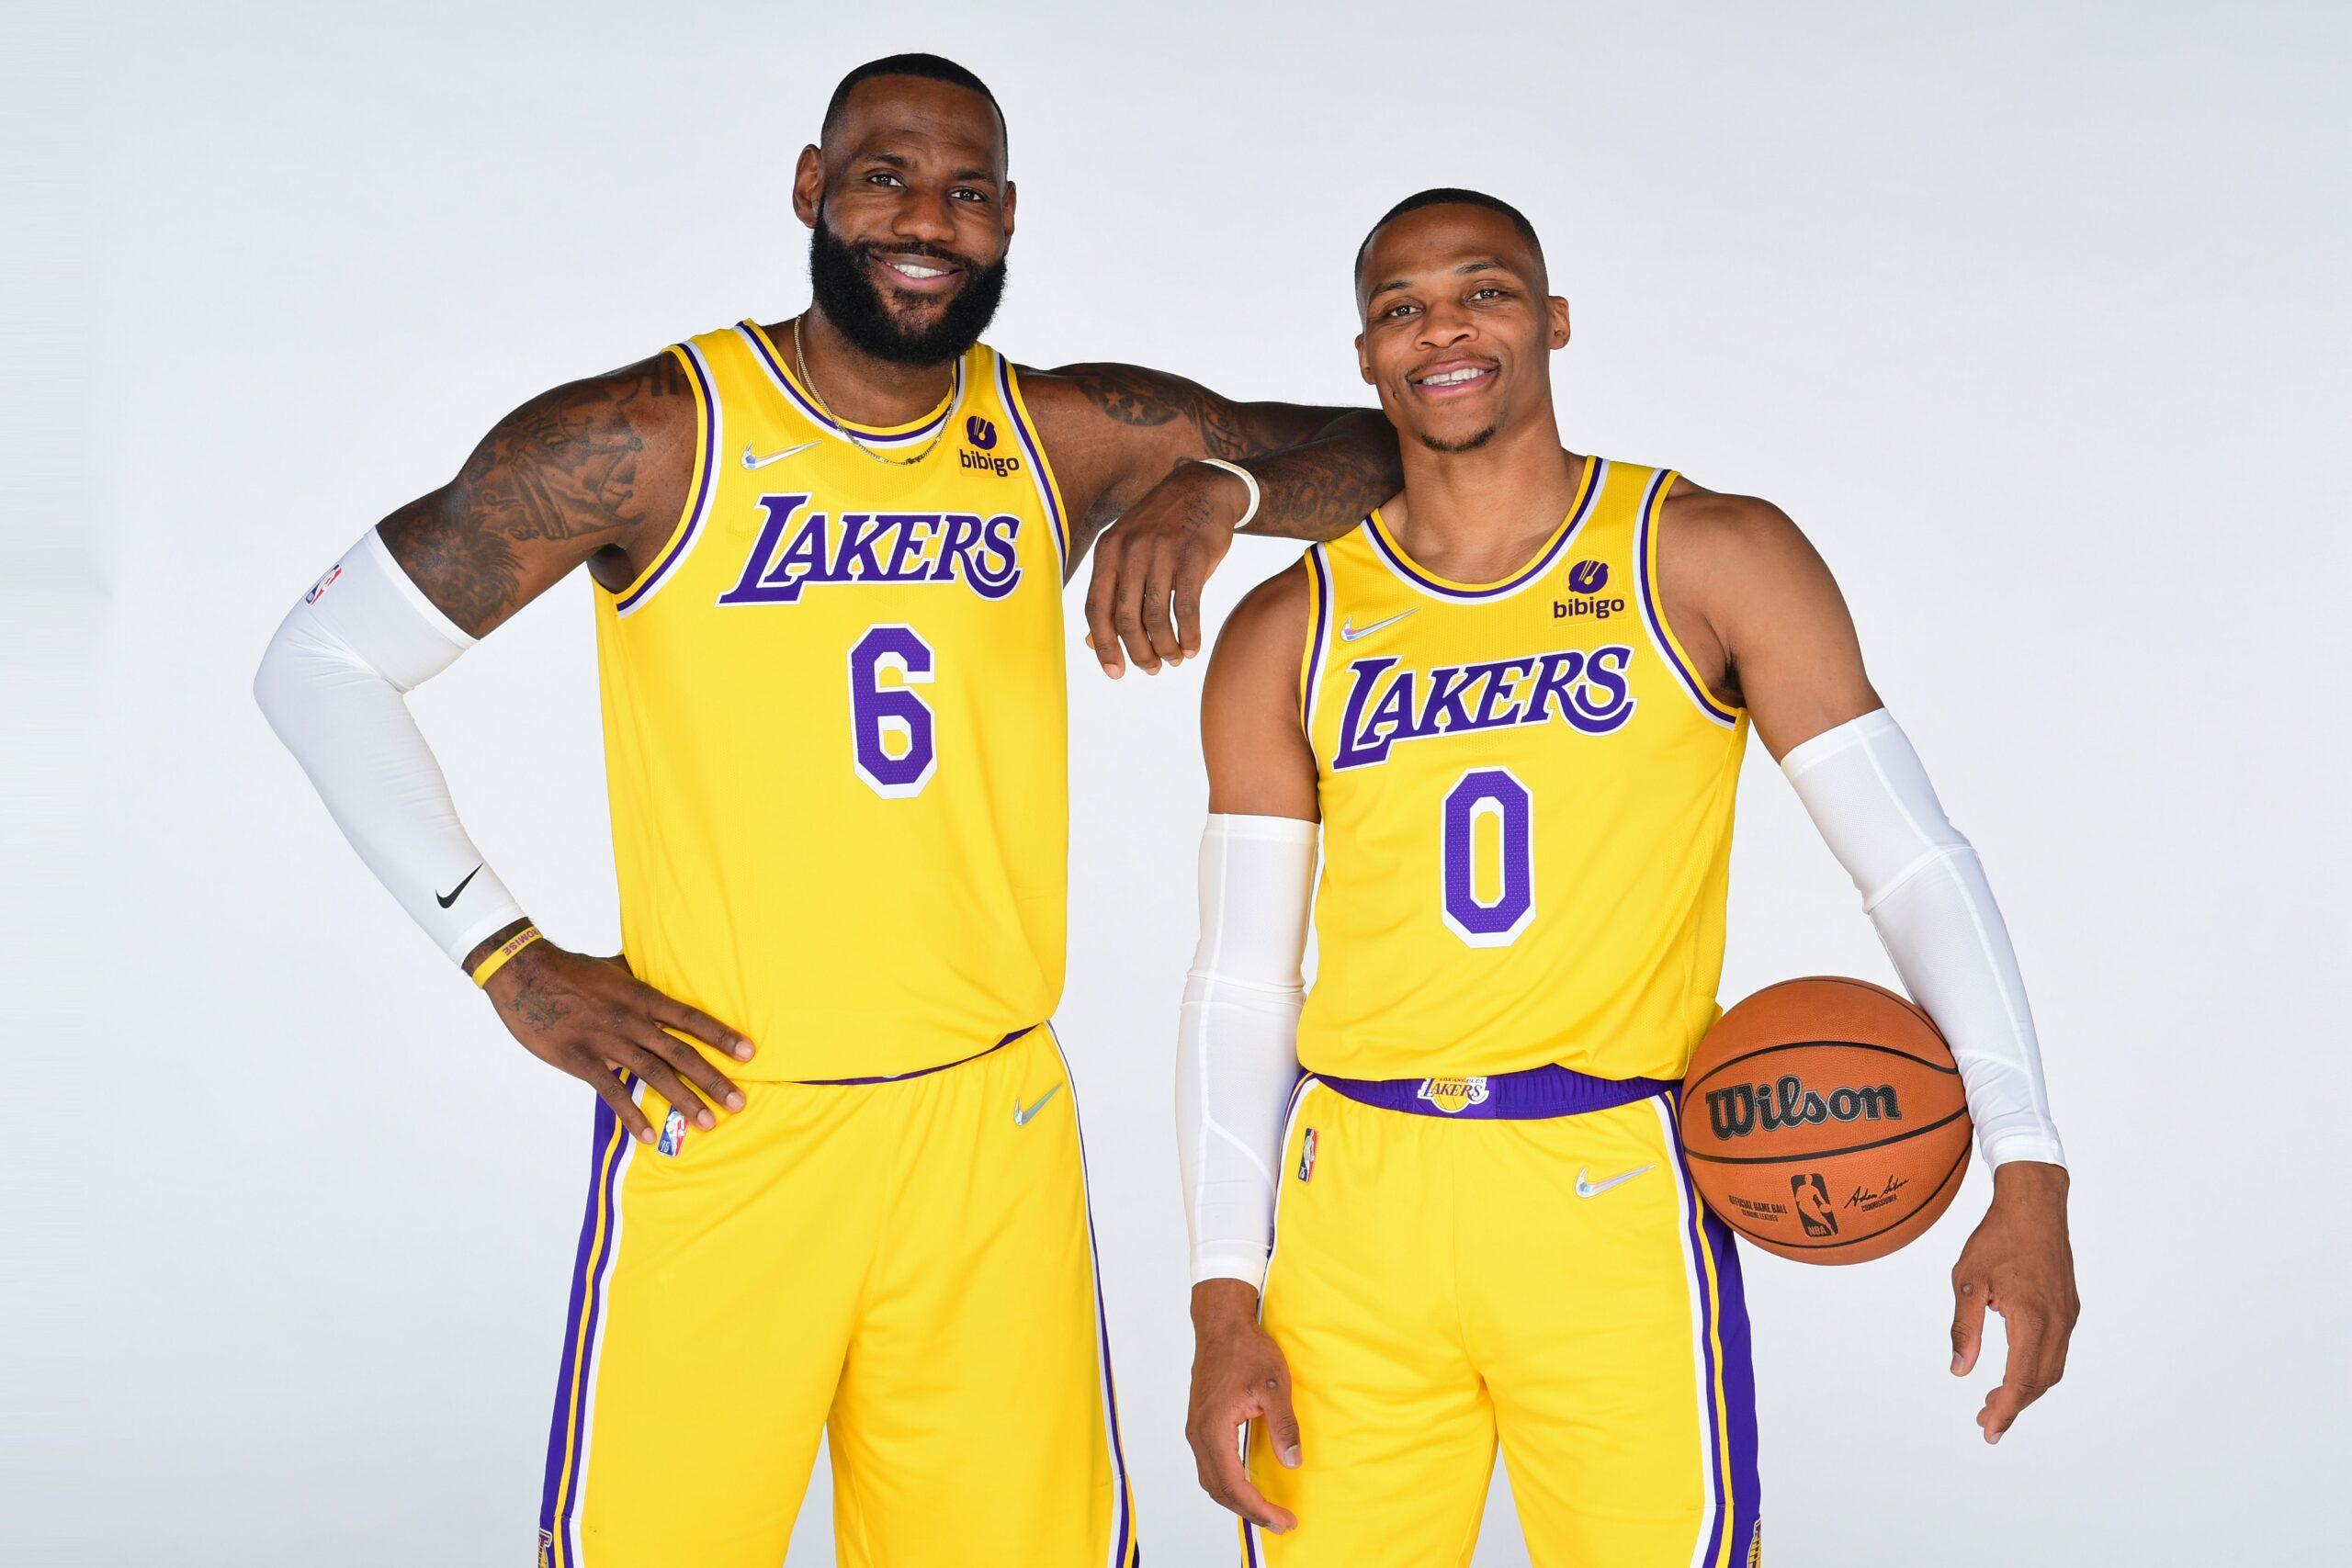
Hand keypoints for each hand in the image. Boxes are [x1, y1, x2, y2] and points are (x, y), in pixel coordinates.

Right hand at [480, 932, 753, 1141]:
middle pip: (681, 1052)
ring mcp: (606, 1041)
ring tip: (707, 1122)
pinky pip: (611, 1092)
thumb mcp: (615, 968)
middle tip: (739, 1102)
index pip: (691, 1019)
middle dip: (713, 1078)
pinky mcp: (580, 1059)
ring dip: (683, 1100)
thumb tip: (662, 970)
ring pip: (654, 1074)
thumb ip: (641, 977)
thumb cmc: (572, 970)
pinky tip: (650, 1134)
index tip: (749, 1052)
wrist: (524, 975)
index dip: (721, 1036)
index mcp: (642, 997)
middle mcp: (631, 1020)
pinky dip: (632, 1115)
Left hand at [1082, 459, 1245, 676]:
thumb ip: (1110, 593)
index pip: (1095, 608)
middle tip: (1150, 669)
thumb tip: (1091, 644)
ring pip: (1155, 617)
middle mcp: (1129, 550)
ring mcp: (1160, 552)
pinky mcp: (1192, 556)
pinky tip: (1192, 648)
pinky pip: (1186, 608)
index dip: (1103, 645)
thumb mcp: (1128, 551)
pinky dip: (1188, 635)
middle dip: (1137, 652)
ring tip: (1173, 660)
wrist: (1204, 488)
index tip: (1115, 672)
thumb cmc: (1162, 528)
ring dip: (1165, 648)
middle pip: (1124, 618)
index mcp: (1107, 550)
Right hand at [1186, 1279, 1301, 1533]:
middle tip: (1280, 1523)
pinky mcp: (1200, 1423)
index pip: (1233, 1483)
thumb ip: (1284, 1426)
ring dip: (1237, 1500)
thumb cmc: (1248, 1349)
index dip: (1259, 1507)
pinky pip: (1209, 1465)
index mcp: (1214, 1428)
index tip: (1283, 1520)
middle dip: (1249, 1511)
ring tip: (1265, 1510)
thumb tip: (1293, 1463)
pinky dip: (1227, 1483)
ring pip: (1211, 1479)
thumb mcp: (1275, 1385)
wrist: (1221, 1323)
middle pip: (1218, 1489)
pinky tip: (1247, 1484)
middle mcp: (1199, 1434)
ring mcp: (1196, 1429)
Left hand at [1949, 1160, 2077, 1442]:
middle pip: (2041, 1381)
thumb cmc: (1998, 1237)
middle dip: (2014, 1404)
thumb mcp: (1968, 1281)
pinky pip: (2056, 1349)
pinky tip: (2014, 1366)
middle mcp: (2058, 1322)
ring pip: (2052, 1367)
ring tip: (1996, 1398)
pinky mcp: (2069, 1307)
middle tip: (1985, 1418)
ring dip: (2027, 1387)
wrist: (2035, 1204)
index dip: (2005, 1409)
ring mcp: (2068, 1315)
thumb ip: (1965, 1328)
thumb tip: (1960, 1370)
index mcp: (2033, 1319)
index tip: (1988, 1428)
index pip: (2021, 1380)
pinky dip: (2037, 1367)